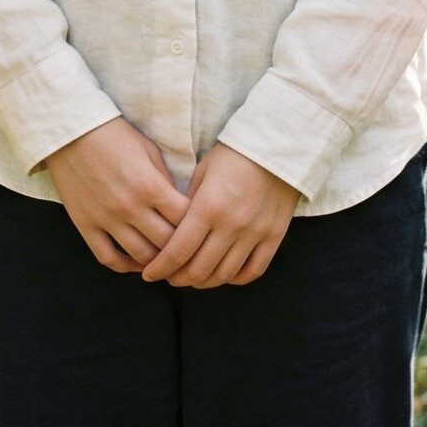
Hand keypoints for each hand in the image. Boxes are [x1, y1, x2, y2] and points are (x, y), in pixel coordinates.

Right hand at [45, 116, 189, 273]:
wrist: (71, 131)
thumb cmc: (114, 134)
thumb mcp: (148, 149)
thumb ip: (165, 180)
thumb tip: (179, 206)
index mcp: (149, 185)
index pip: (184, 219)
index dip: (196, 225)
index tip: (201, 226)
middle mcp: (129, 207)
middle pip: (166, 243)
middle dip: (182, 248)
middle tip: (189, 249)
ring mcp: (106, 219)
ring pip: (141, 257)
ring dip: (158, 261)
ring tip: (167, 259)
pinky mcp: (86, 225)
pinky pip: (108, 258)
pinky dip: (126, 266)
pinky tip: (137, 263)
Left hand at [138, 142, 297, 289]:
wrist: (276, 144)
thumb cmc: (233, 153)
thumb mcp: (202, 171)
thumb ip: (188, 204)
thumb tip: (174, 231)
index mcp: (209, 206)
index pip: (178, 250)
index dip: (161, 267)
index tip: (150, 274)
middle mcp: (231, 225)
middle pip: (199, 269)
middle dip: (179, 278)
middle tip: (171, 277)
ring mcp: (254, 233)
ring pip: (224, 275)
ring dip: (205, 282)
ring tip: (194, 278)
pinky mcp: (273, 236)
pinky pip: (253, 271)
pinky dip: (235, 279)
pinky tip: (224, 274)